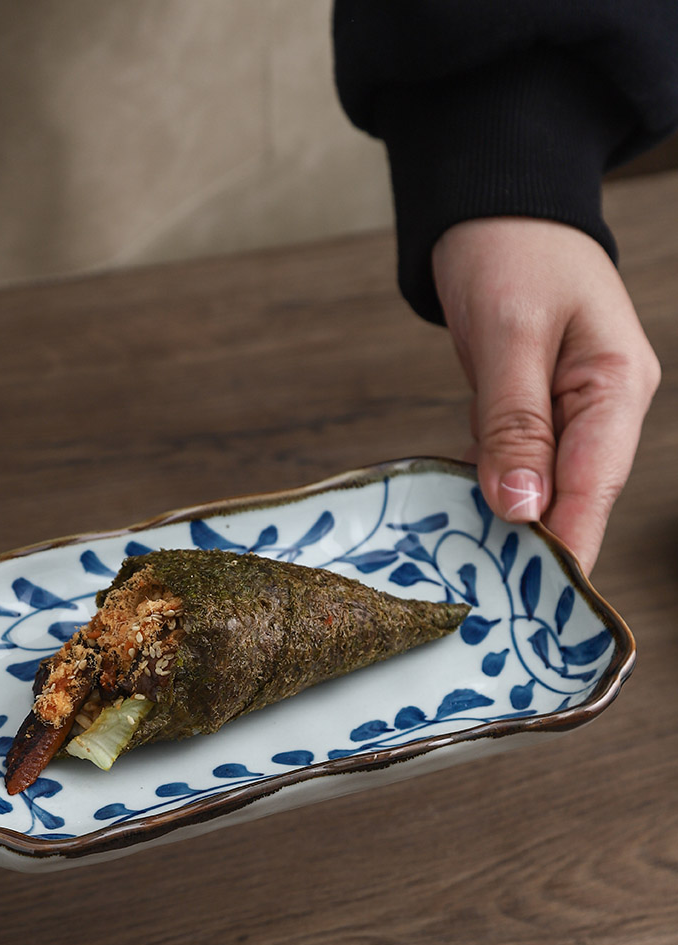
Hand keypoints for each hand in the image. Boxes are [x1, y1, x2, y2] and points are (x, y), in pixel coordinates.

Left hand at [431, 217, 660, 573]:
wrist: (494, 203)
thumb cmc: (508, 250)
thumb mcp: (509, 336)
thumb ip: (516, 425)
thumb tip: (522, 510)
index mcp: (616, 388)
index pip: (594, 488)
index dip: (566, 549)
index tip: (537, 607)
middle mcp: (601, 409)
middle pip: (573, 498)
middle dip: (534, 549)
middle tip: (488, 606)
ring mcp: (568, 413)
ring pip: (540, 488)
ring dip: (507, 527)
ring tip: (471, 581)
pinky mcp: (533, 412)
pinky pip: (513, 466)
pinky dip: (489, 492)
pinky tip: (461, 524)